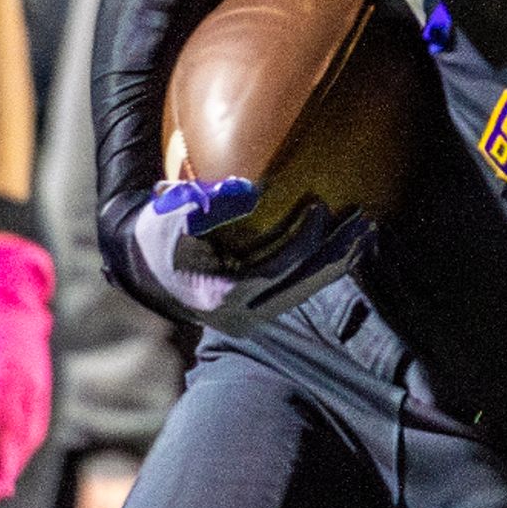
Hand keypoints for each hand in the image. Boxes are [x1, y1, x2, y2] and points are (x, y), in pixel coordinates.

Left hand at [0, 230, 56, 507]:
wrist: (6, 280)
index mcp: (0, 370)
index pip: (2, 427)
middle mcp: (24, 381)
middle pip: (19, 438)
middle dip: (3, 471)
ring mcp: (35, 382)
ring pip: (30, 433)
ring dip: (12, 463)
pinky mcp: (38, 382)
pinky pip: (34, 421)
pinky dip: (22, 445)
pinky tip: (5, 460)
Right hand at [121, 177, 371, 329]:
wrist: (141, 268)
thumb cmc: (156, 236)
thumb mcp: (172, 217)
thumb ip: (209, 205)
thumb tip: (251, 190)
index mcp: (223, 296)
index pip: (276, 269)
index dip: (303, 240)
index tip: (320, 205)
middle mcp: (243, 315)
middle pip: (303, 286)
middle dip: (337, 255)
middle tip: (366, 223)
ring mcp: (253, 317)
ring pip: (306, 291)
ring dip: (337, 261)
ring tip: (365, 232)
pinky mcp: (258, 310)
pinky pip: (298, 289)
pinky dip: (321, 267)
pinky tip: (344, 244)